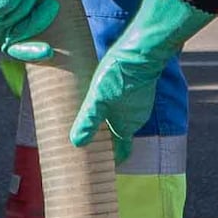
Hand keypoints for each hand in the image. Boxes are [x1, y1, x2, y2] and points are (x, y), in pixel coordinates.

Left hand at [75, 0, 214, 153]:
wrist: (141, 50)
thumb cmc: (119, 76)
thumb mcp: (97, 99)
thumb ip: (87, 121)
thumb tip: (76, 144)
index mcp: (127, 126)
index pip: (122, 152)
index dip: (112, 160)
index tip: (102, 167)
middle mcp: (136, 117)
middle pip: (120, 135)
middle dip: (106, 140)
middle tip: (89, 142)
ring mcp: (139, 102)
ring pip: (122, 117)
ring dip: (109, 121)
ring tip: (91, 120)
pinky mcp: (137, 86)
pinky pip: (125, 103)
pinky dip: (114, 105)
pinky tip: (101, 97)